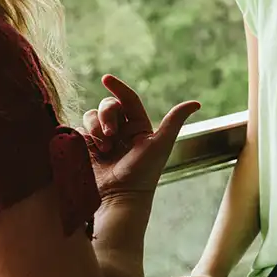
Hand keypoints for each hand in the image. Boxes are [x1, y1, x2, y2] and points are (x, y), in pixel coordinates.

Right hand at [78, 74, 199, 198]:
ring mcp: (102, 139)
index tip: (106, 78)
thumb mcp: (160, 144)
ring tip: (104, 149)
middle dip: (107, 116)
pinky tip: (94, 150)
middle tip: (110, 136)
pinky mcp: (87, 148)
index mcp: (138, 126)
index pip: (127, 99)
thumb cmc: (143, 174)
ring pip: (92, 116)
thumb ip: (175, 121)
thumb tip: (196, 102)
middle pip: (108, 106)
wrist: (120, 198)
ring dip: (96, 129)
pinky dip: (86, 136)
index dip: (117, 86)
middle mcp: (120, 131)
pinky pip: (80, 130)